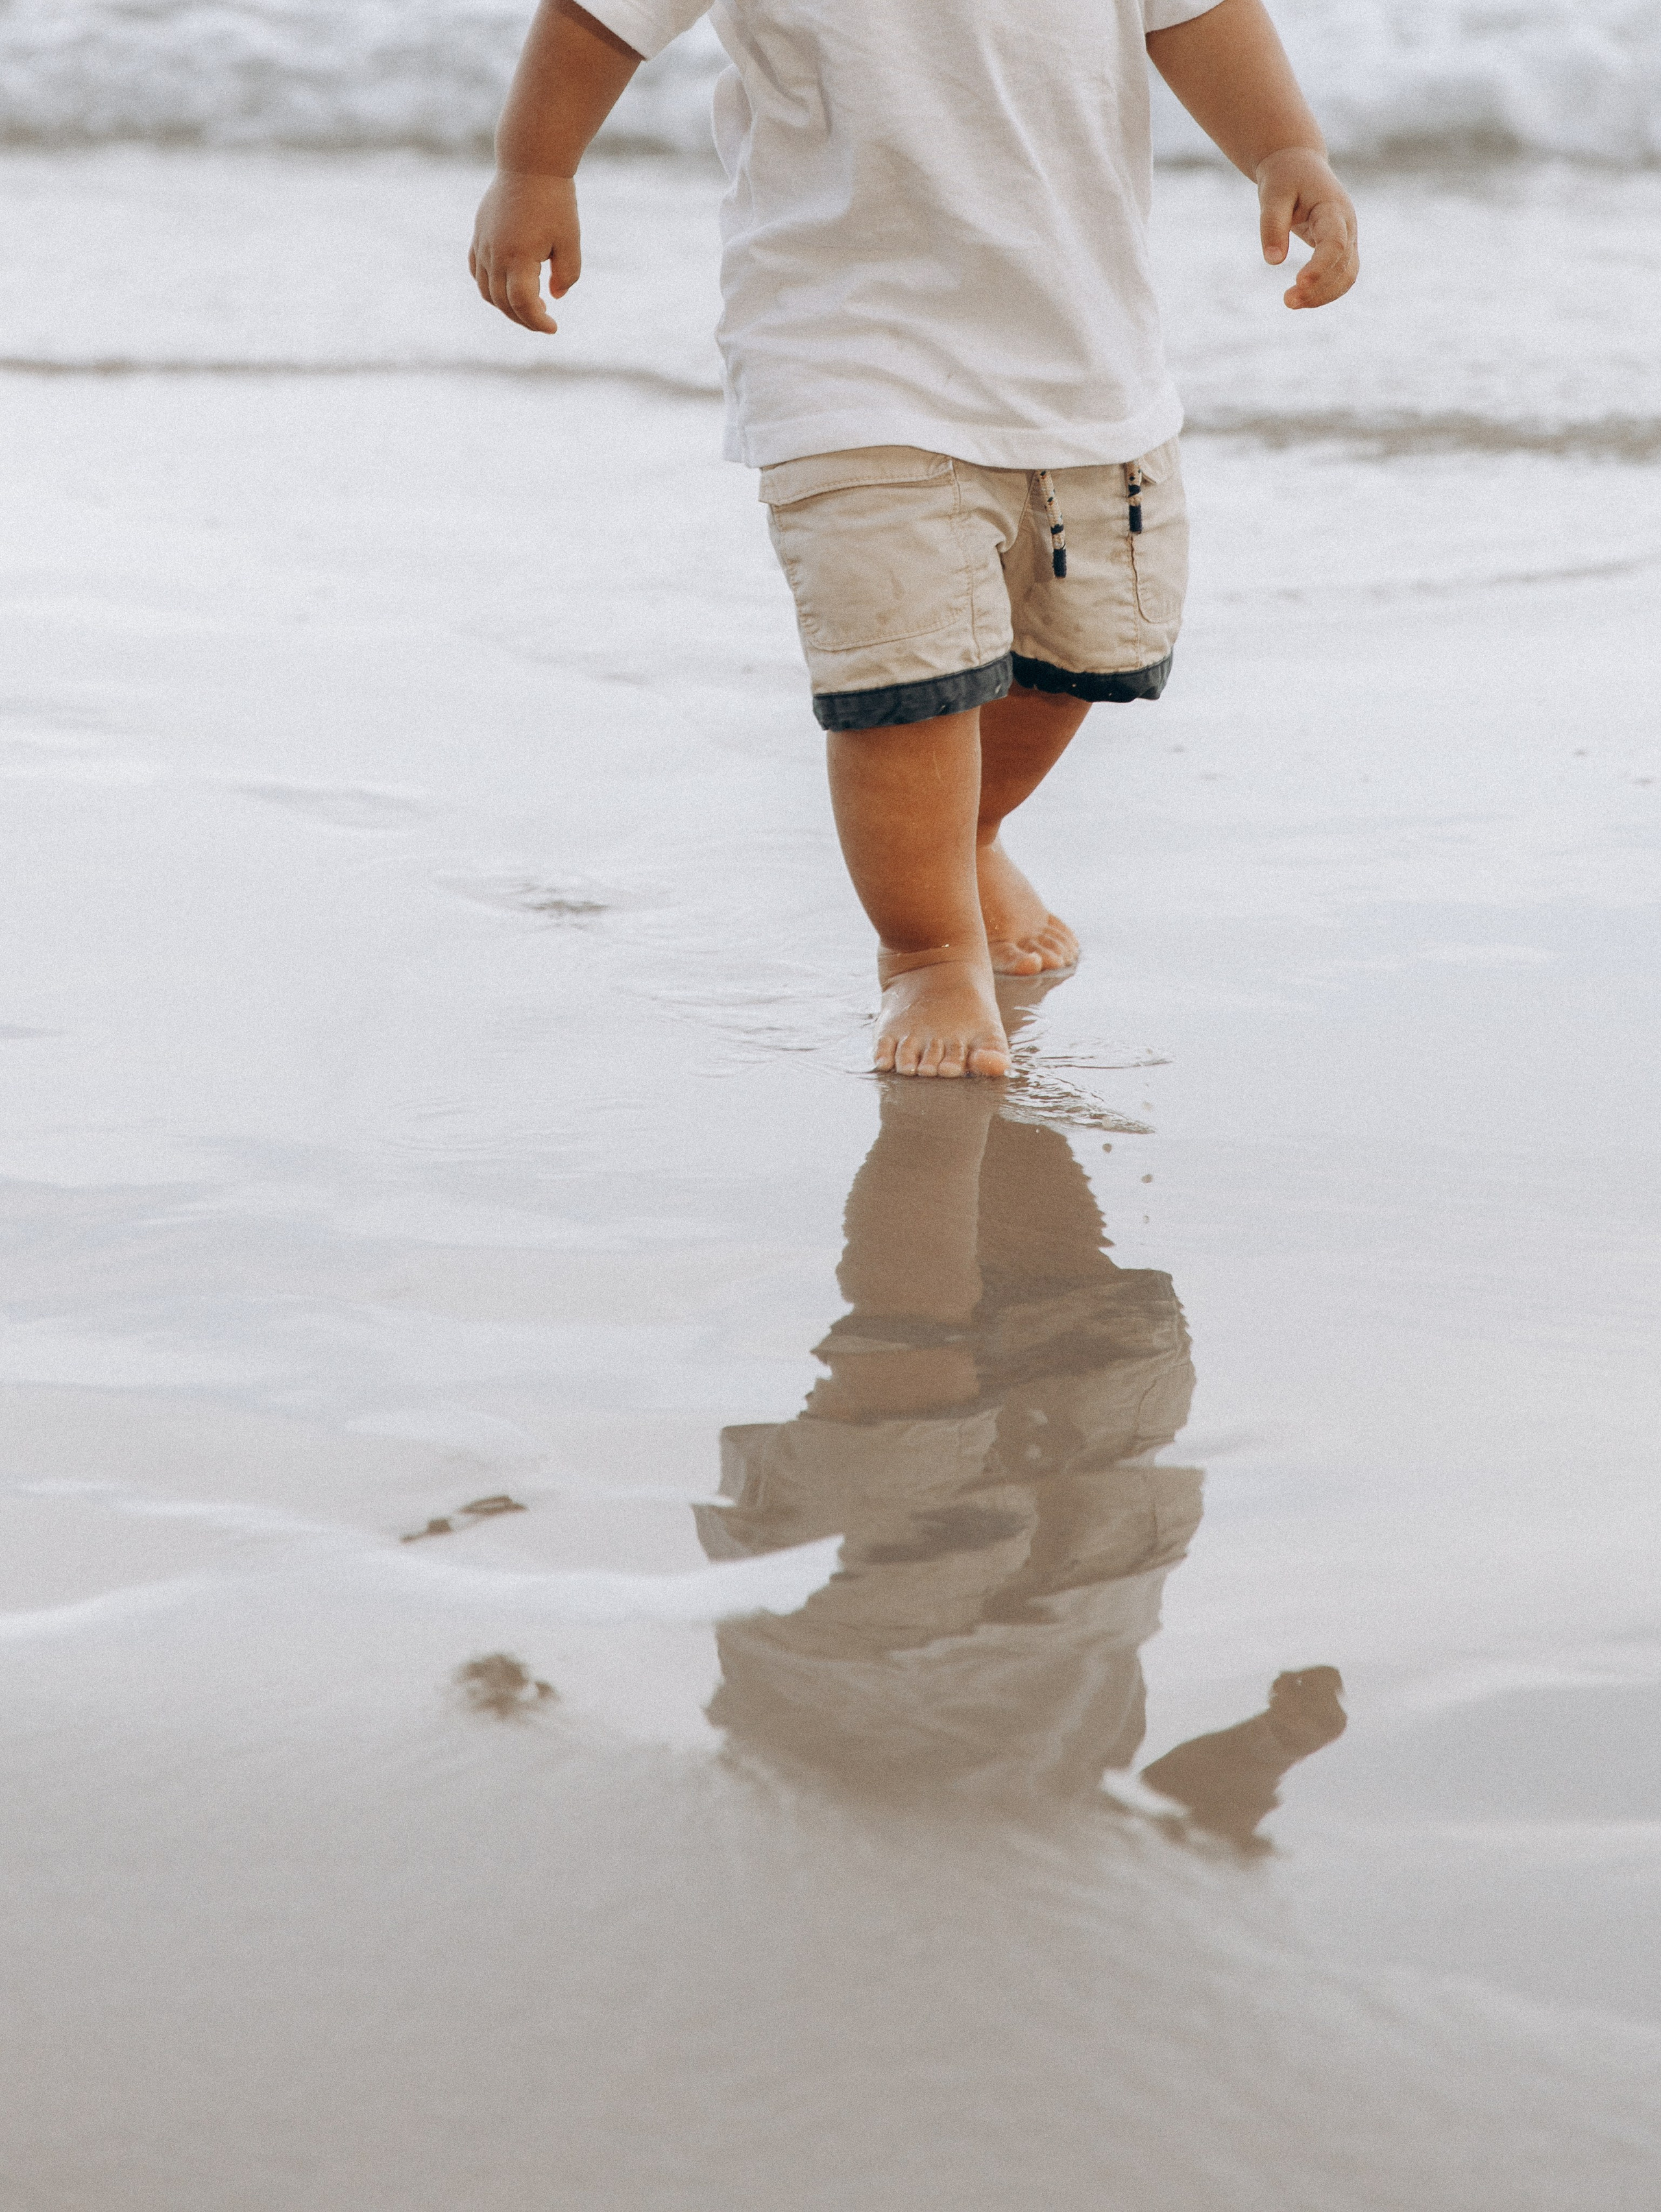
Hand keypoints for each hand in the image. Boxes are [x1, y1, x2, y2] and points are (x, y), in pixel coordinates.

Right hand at [469, 169, 580, 332]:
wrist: (530, 163)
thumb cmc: (555, 201)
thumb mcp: (570, 240)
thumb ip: (567, 275)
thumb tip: (553, 297)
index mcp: (519, 257)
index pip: (523, 305)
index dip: (537, 322)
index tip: (553, 327)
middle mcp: (495, 254)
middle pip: (503, 303)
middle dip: (523, 319)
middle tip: (543, 321)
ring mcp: (483, 243)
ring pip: (486, 290)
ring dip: (504, 306)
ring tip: (528, 306)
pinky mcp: (479, 233)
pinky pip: (477, 270)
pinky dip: (488, 286)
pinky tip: (506, 287)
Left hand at [1256, 147, 1357, 309]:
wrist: (1299, 167)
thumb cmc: (1285, 178)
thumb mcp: (1272, 195)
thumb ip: (1272, 225)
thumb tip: (1274, 261)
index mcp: (1333, 207)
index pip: (1335, 243)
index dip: (1320, 266)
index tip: (1299, 282)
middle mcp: (1347, 224)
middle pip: (1343, 264)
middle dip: (1318, 287)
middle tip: (1287, 301)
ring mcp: (1348, 237)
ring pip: (1347, 275)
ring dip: (1322, 295)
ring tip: (1291, 302)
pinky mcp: (1341, 249)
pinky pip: (1342, 277)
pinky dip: (1325, 292)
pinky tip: (1302, 299)